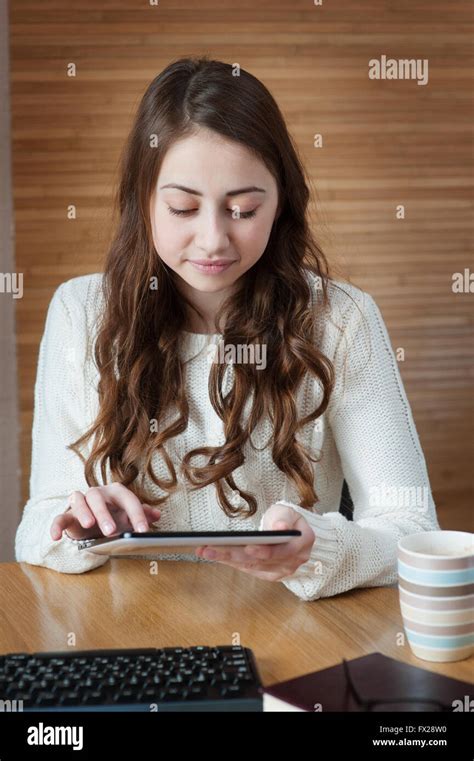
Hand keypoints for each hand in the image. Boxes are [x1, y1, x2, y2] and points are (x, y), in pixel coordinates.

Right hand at [50, 483, 161, 540]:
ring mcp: (80, 503)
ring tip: (88, 525)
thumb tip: (157, 514)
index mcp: (115, 492)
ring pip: (79, 501)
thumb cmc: (113, 517)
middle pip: (99, 498)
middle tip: (112, 531)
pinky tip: (57, 537)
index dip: (136, 514)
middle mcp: (97, 494)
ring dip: (83, 512)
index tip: (143, 530)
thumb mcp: (129, 517)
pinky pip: (60, 517)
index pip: (127, 499)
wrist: (92, 522)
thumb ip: (142, 515)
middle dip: (105, 513)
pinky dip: (56, 526)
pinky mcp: (67, 515)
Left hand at [194, 503, 315, 581]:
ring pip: (251, 566)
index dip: (265, 551)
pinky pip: (248, 569)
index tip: (248, 547)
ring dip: (227, 559)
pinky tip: (216, 556)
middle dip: (234, 554)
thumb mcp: (287, 511)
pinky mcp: (269, 575)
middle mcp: (294, 561)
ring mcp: (282, 571)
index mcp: (303, 544)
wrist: (288, 529)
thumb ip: (283, 518)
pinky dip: (231, 563)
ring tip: (205, 551)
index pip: (283, 551)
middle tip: (211, 549)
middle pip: (261, 561)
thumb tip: (280, 528)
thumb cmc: (286, 518)